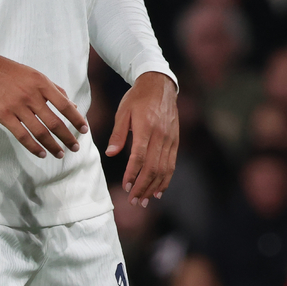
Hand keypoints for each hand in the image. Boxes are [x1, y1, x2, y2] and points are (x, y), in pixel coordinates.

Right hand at [0, 45, 88, 158]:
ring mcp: (17, 106)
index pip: (65, 105)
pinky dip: (33, 147)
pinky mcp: (4, 115)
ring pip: (40, 132)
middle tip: (75, 147)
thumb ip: (55, 90)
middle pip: (54, 122)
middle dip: (67, 137)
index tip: (84, 130)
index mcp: (42, 83)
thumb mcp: (36, 75)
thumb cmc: (12, 72)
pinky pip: (22, 136)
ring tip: (60, 154)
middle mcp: (31, 95)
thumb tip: (74, 106)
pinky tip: (41, 153)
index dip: (76, 119)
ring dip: (52, 146)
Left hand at [105, 71, 177, 206]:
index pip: (139, 156)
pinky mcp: (175, 140)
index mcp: (146, 127)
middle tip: (134, 201)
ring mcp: (170, 139)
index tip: (125, 187)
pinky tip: (158, 190)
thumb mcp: (123, 111)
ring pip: (164, 169)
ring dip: (154, 187)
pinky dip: (166, 179)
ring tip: (144, 200)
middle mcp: (161, 135)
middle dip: (143, 187)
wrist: (160, 84)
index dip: (132, 174)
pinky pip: (171, 164)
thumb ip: (118, 134)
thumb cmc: (137, 97)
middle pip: (153, 167)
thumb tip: (111, 154)